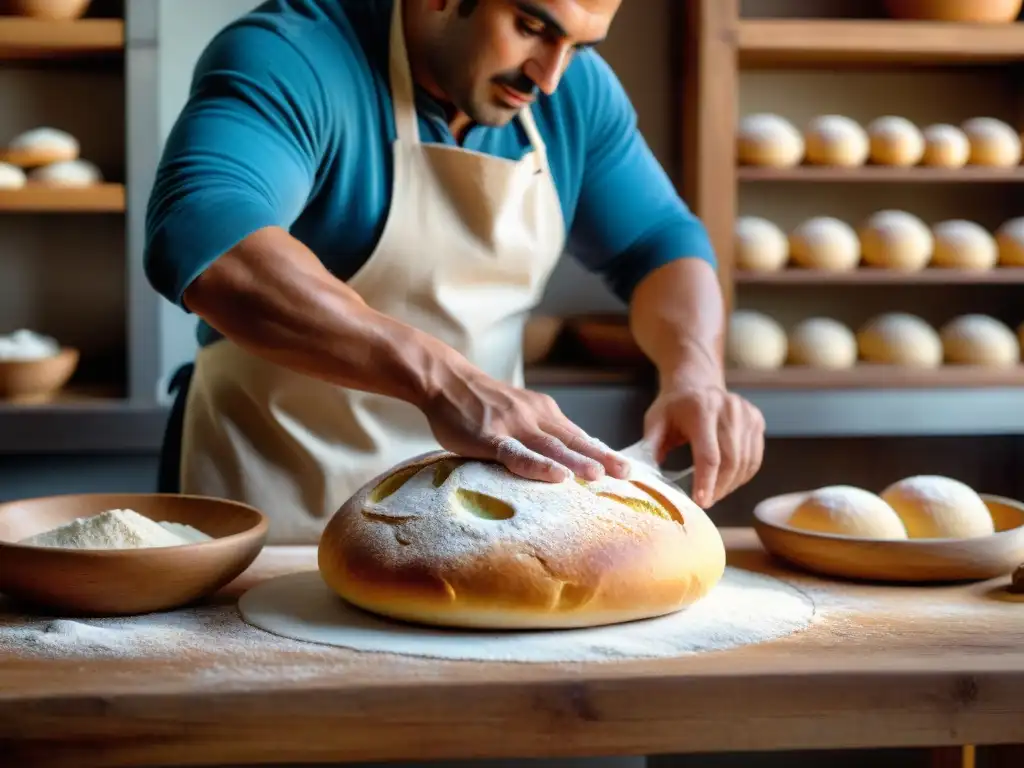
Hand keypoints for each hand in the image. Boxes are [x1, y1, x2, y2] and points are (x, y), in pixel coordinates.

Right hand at [421, 370, 631, 483]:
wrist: (446, 379)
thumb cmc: (481, 401)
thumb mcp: (518, 410)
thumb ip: (539, 431)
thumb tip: (565, 458)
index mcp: (544, 413)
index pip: (579, 436)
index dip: (603, 452)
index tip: (626, 469)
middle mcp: (535, 417)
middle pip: (574, 441)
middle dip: (601, 457)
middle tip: (626, 474)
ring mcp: (513, 426)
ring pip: (551, 448)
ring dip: (577, 461)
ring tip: (598, 476)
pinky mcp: (490, 437)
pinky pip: (517, 454)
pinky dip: (539, 466)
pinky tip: (556, 476)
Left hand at [643, 381, 764, 507]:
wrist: (696, 383)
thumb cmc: (673, 407)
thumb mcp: (655, 421)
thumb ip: (650, 446)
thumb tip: (643, 476)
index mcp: (701, 408)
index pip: (709, 454)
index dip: (706, 481)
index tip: (701, 503)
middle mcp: (729, 408)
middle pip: (731, 460)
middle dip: (719, 487)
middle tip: (706, 502)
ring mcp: (747, 414)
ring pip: (746, 462)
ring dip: (731, 484)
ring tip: (715, 493)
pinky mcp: (756, 420)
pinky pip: (755, 457)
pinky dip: (743, 475)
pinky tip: (728, 481)